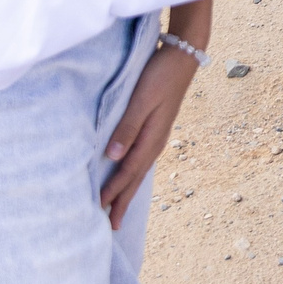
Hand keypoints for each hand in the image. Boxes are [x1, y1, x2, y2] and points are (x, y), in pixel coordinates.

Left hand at [99, 46, 195, 229]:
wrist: (183, 57)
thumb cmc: (159, 75)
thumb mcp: (142, 99)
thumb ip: (127, 127)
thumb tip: (112, 157)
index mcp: (151, 138)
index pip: (127, 171)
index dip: (113, 191)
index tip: (98, 210)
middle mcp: (156, 142)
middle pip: (136, 177)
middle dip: (123, 201)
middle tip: (111, 226)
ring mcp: (158, 135)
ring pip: (140, 170)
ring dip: (128, 190)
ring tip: (119, 208)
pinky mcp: (157, 128)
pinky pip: (143, 159)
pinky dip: (134, 174)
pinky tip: (130, 175)